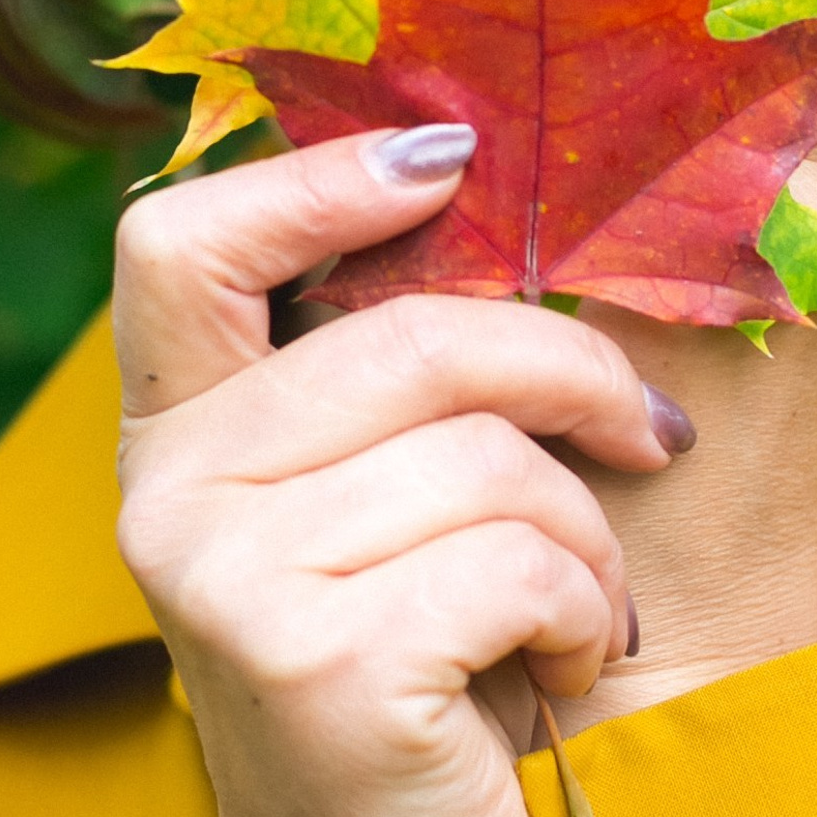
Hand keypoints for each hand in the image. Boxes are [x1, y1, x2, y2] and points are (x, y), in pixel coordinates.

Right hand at [112, 125, 684, 816]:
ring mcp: (221, 578)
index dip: (313, 181)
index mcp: (186, 425)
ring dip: (586, 534)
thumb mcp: (417, 478)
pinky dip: (581, 611)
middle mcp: (168, 491)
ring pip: (482, 452)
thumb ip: (429, 342)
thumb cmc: (453, 649)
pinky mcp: (308, 662)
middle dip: (572, 374)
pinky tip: (558, 670)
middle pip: (409, 335)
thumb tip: (546, 147)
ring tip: (576, 606)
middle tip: (647, 438)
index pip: (179, 244)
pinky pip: (512, 559)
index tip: (453, 161)